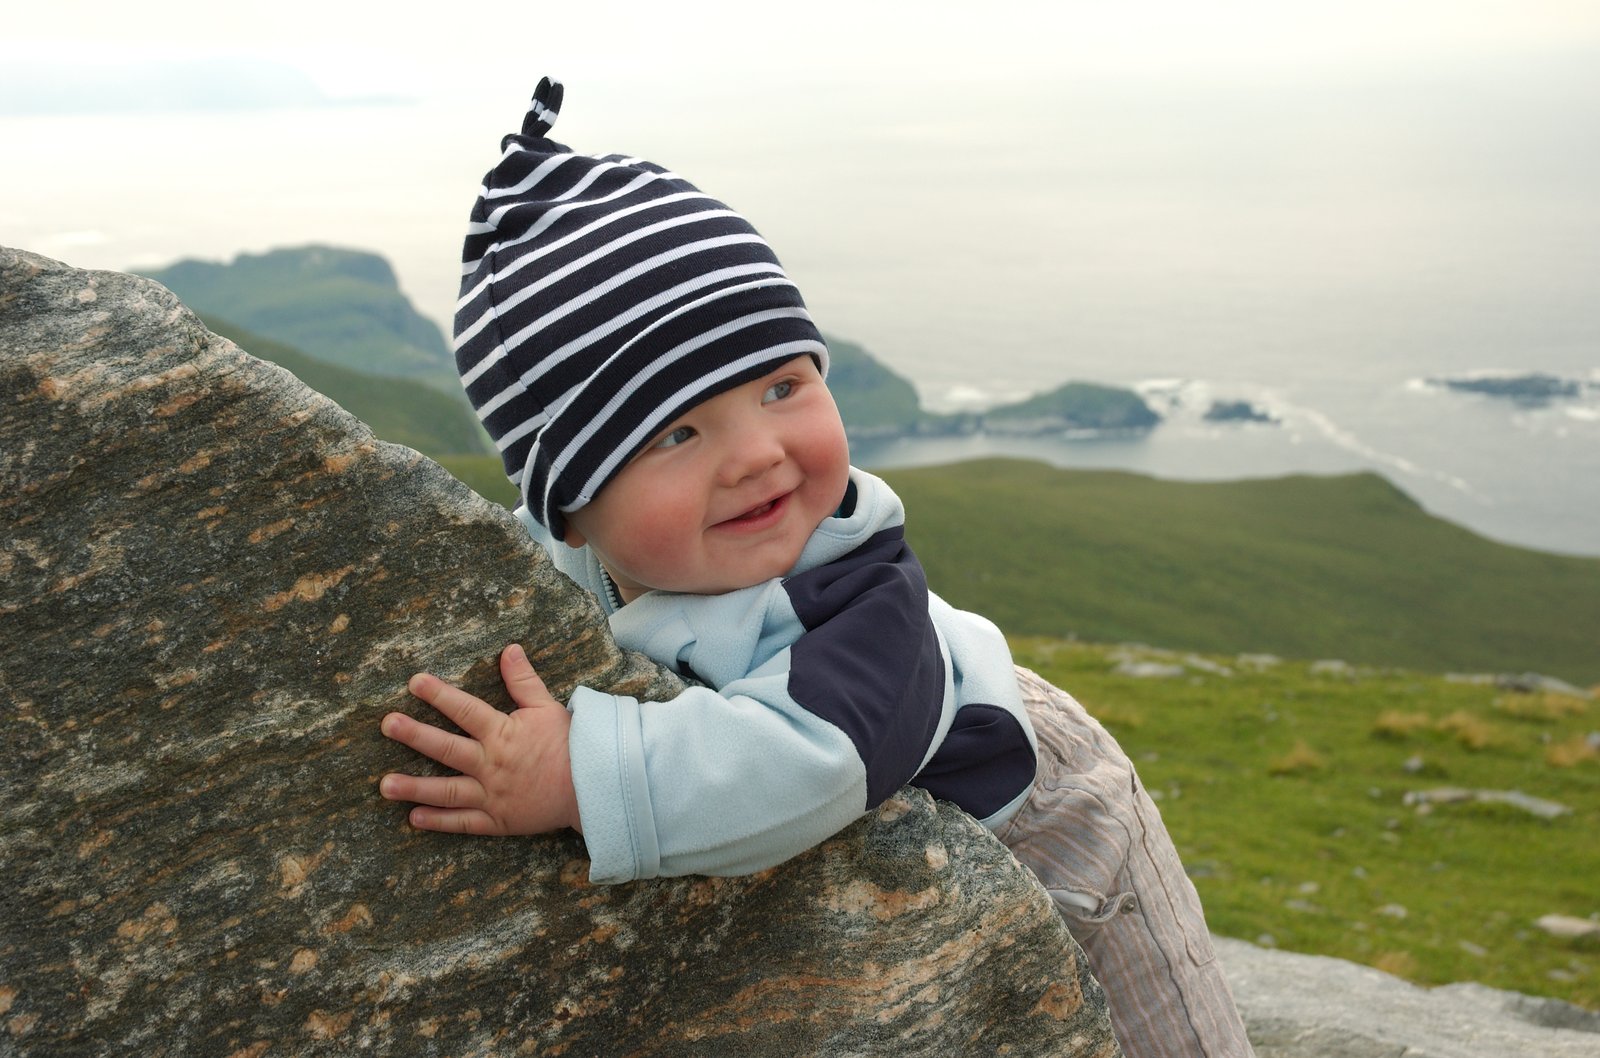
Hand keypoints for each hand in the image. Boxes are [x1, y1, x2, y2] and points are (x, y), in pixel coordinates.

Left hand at [378, 644, 581, 835]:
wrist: (592, 788)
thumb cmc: (570, 745)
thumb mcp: (548, 707)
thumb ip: (523, 681)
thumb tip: (509, 649)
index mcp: (503, 734)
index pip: (465, 710)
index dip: (439, 694)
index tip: (414, 682)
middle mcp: (492, 764)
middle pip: (447, 748)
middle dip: (415, 735)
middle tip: (387, 724)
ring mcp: (492, 795)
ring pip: (447, 791)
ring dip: (415, 787)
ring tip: (384, 785)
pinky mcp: (497, 821)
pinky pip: (463, 823)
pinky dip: (439, 822)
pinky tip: (413, 818)